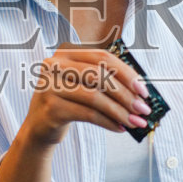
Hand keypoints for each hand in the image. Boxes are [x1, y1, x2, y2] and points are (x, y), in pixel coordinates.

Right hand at [17, 46, 151, 146]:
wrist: (39, 127)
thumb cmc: (67, 103)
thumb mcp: (82, 85)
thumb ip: (105, 82)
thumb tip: (140, 92)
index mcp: (66, 54)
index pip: (102, 57)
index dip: (126, 73)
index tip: (143, 90)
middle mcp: (55, 66)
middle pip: (99, 76)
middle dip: (126, 94)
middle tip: (143, 109)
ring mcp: (49, 86)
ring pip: (94, 97)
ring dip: (120, 111)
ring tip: (135, 122)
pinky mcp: (50, 108)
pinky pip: (87, 114)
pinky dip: (108, 122)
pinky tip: (119, 128)